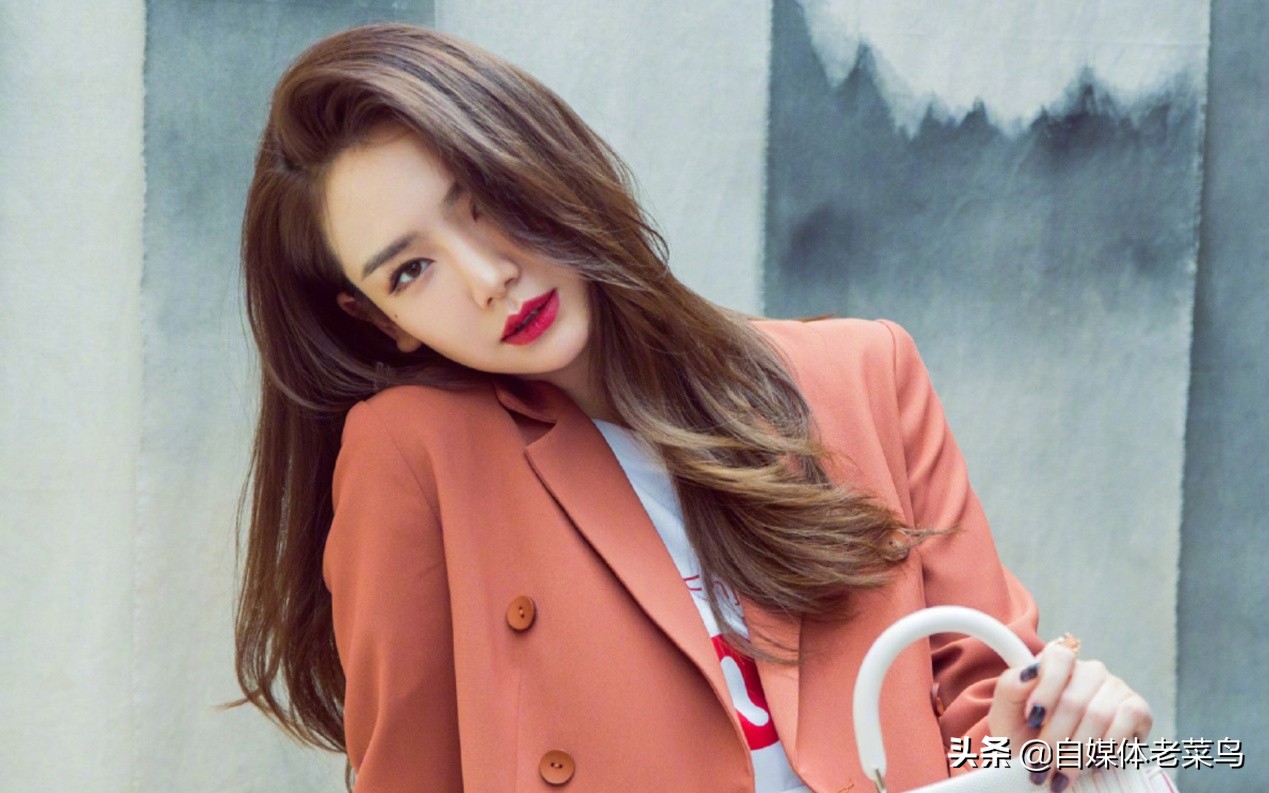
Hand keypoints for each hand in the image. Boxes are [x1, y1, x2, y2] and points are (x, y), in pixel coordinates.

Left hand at [987, 638, 1152, 791]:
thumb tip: (1030, 672)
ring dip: (1077, 751)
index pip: (1058, 658)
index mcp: (1056, 663)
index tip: (1033, 719)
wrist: (1046, 759)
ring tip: (1060, 773)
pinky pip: (1127, 721)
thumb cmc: (1024, 732)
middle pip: (1074, 700)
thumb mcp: (1007, 711)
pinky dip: (1108, 746)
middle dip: (1055, 739)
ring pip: (1098, 715)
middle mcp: (1089, 671)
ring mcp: (1115, 687)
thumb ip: (1011, 686)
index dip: (1046, 689)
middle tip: (1040, 765)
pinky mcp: (1137, 708)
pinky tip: (1092, 762)